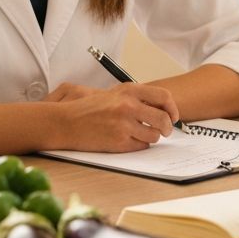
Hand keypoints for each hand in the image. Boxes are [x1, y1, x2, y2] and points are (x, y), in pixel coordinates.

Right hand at [51, 83, 179, 151]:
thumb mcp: (113, 95)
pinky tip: (129, 140)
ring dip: (151, 137)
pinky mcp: (118, 141)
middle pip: (163, 119)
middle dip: (167, 127)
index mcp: (128, 91)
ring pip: (154, 135)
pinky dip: (139, 145)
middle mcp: (128, 106)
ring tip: (142, 135)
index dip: (172, 108)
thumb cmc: (87, 109)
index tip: (173, 115)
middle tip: (165, 130)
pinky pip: (141, 146)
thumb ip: (134, 98)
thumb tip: (159, 108)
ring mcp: (123, 124)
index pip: (163, 96)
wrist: (65, 122)